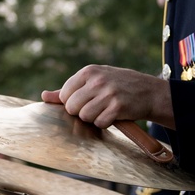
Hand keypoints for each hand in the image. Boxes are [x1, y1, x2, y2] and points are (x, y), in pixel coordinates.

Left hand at [42, 65, 175, 128]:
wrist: (150, 91)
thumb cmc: (118, 86)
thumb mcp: (94, 80)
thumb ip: (68, 89)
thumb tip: (44, 96)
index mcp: (88, 71)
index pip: (64, 95)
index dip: (73, 103)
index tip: (86, 101)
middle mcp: (97, 80)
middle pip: (72, 107)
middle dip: (82, 112)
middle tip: (96, 107)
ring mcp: (108, 93)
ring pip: (85, 117)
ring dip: (94, 118)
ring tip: (105, 110)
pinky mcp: (118, 107)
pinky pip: (100, 123)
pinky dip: (106, 123)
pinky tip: (114, 115)